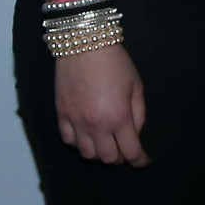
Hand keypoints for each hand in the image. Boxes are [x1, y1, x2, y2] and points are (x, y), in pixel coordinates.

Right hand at [55, 45, 149, 165]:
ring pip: (87, 154)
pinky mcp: (61, 113)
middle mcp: (96, 124)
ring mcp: (76, 121)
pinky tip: (86, 135)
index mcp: (119, 118)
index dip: (140, 161)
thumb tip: (135, 134)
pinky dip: (79, 143)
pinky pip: (68, 140)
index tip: (143, 161)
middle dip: (120, 158)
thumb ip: (138, 114)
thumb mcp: (136, 86)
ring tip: (106, 144)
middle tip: (125, 150)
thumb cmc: (115, 62)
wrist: (84, 43)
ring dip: (99, 153)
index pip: (131, 152)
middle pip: (108, 158)